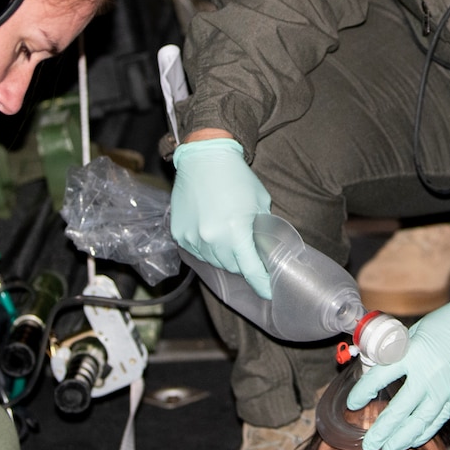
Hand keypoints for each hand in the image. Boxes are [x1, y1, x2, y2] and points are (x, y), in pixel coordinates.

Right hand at [170, 136, 272, 296]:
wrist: (204, 157)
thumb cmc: (237, 177)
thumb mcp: (260, 203)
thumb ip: (263, 230)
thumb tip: (265, 250)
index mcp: (236, 232)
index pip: (251, 270)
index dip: (262, 284)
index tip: (270, 292)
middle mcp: (212, 239)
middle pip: (233, 268)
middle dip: (243, 263)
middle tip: (249, 250)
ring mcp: (193, 238)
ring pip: (214, 262)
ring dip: (224, 255)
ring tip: (228, 235)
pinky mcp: (180, 234)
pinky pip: (196, 252)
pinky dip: (207, 247)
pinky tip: (212, 231)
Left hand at [349, 288, 449, 449]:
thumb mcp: (420, 329)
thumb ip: (402, 349)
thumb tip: (382, 363)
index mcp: (412, 353)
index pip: (378, 378)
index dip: (362, 393)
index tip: (353, 404)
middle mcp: (426, 375)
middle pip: (397, 410)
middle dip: (381, 430)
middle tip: (369, 444)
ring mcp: (444, 390)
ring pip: (418, 423)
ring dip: (401, 439)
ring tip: (388, 449)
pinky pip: (437, 421)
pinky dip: (424, 433)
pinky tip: (412, 441)